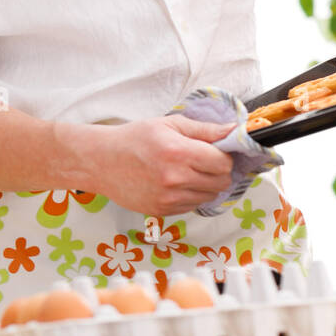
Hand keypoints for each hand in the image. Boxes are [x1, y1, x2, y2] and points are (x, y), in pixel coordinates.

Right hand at [84, 115, 235, 216]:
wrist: (100, 162)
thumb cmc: (132, 139)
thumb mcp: (168, 124)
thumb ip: (204, 129)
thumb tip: (235, 131)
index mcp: (179, 152)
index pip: (224, 163)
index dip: (223, 156)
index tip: (213, 152)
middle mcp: (175, 179)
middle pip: (221, 182)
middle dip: (217, 171)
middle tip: (200, 162)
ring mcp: (168, 198)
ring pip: (209, 196)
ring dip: (204, 185)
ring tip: (184, 173)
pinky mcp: (161, 211)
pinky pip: (191, 206)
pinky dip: (188, 196)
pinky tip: (172, 184)